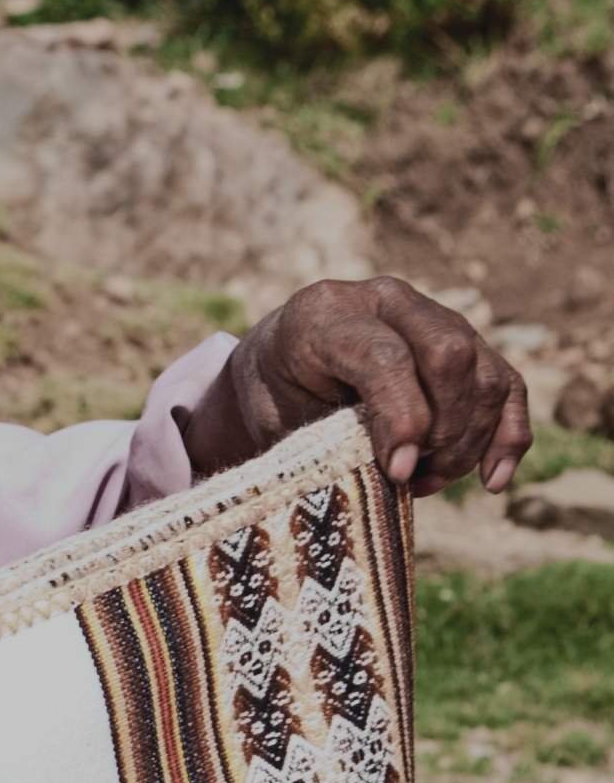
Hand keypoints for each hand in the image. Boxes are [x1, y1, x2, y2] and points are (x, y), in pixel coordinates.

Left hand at [181, 277, 530, 495]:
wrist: (281, 367)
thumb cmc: (276, 397)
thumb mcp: (279, 417)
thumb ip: (329, 437)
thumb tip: (394, 473)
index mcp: (329, 312)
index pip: (386, 356)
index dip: (401, 418)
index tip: (399, 472)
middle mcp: (389, 301)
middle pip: (450, 355)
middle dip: (442, 429)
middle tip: (411, 475)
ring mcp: (436, 318)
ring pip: (484, 375)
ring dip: (467, 442)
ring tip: (424, 480)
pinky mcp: (468, 346)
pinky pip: (507, 387)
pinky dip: (507, 437)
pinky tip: (492, 481)